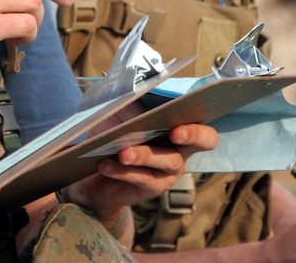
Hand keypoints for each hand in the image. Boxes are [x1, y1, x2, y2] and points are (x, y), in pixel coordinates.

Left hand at [65, 116, 217, 220]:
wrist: (93, 173)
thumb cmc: (112, 136)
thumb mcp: (119, 116)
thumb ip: (132, 110)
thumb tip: (138, 108)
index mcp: (178, 126)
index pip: (202, 123)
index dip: (199, 120)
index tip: (186, 114)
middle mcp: (181, 149)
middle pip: (203, 141)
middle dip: (192, 134)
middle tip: (176, 132)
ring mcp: (169, 171)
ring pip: (168, 161)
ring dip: (145, 155)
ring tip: (124, 153)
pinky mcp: (153, 187)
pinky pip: (142, 178)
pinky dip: (123, 170)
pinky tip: (106, 165)